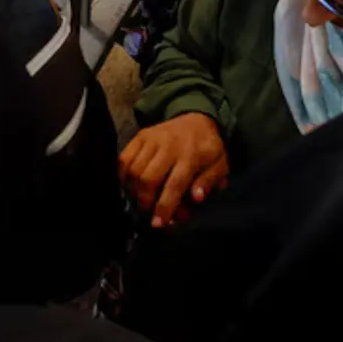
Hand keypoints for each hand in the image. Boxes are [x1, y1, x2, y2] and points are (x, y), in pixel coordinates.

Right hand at [118, 113, 229, 227]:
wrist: (196, 118)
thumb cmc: (207, 147)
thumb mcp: (219, 164)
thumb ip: (209, 182)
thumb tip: (196, 198)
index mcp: (191, 155)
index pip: (175, 184)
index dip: (165, 206)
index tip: (158, 223)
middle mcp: (169, 145)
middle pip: (148, 179)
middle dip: (145, 201)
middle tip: (148, 211)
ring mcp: (152, 138)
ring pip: (134, 170)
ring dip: (134, 191)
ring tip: (140, 199)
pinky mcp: (141, 135)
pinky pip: (124, 158)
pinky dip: (123, 175)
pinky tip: (129, 185)